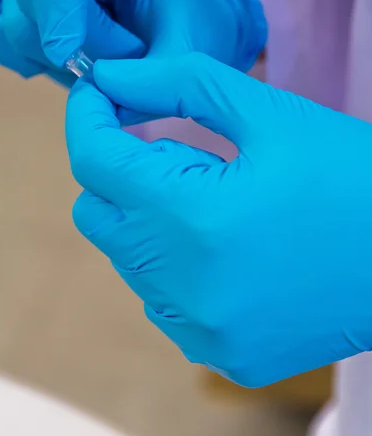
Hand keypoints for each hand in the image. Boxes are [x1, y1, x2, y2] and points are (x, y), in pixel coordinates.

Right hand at [0, 0, 265, 95]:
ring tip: (94, 64)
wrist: (178, 25)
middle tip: (121, 66)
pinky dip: (26, 60)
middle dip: (72, 47)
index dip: (59, 11)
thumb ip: (151, 78)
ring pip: (6, 23)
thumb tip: (97, 92)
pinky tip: (64, 63)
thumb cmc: (186, 28)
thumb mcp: (186, 50)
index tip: (71, 59)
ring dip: (48, 59)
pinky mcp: (14, 3)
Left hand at [66, 53, 371, 386]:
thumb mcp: (271, 115)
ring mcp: (202, 331)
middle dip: (121, 175)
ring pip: (130, 262)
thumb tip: (112, 79)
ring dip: (153, 226)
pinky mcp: (222, 356)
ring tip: (215, 209)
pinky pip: (164, 306)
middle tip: (173, 154)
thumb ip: (177, 87)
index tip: (100, 97)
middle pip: (99, 215)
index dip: (90, 119)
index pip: (95, 160)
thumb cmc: (351, 181)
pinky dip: (178, 273)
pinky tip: (227, 256)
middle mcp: (185, 287)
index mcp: (194, 217)